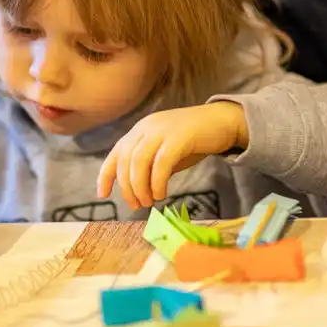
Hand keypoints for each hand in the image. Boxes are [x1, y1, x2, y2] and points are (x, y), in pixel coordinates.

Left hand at [96, 102, 246, 208]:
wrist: (223, 122)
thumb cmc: (194, 140)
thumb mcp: (166, 151)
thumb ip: (150, 165)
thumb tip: (137, 190)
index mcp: (140, 129)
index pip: (116, 152)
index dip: (106, 174)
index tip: (102, 195)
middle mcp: (147, 127)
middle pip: (125, 160)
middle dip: (127, 187)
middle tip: (135, 205)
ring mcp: (162, 130)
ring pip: (139, 162)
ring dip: (140, 186)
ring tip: (148, 202)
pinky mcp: (179, 137)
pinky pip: (161, 163)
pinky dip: (157, 182)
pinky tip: (161, 194)